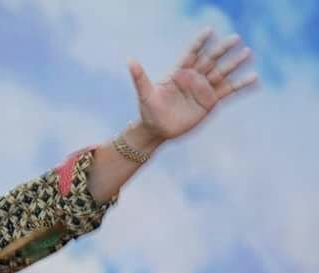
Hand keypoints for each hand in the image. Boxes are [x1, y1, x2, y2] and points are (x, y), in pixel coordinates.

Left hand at [129, 28, 257, 141]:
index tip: (209, 31)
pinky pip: (228, 92)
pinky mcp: (210, 102)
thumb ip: (140, 77)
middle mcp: (193, 78)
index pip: (191, 54)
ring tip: (248, 52)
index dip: (199, 43)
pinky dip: (240, 85)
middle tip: (235, 38)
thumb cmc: (149, 111)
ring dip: (234, 63)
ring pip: (221, 73)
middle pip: (210, 60)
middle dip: (222, 49)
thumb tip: (129, 60)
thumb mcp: (145, 94)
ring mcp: (203, 89)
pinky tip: (253, 78)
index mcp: (178, 73)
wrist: (157, 130)